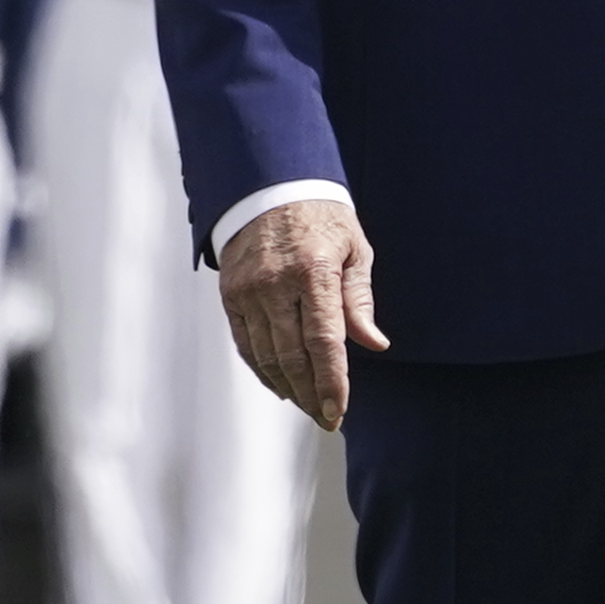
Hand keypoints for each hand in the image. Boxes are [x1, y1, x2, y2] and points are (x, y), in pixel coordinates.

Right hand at [221, 196, 388, 429]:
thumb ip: (360, 300)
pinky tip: (280, 384)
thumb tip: (374, 343)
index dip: (331, 381)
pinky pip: (245, 343)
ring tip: (307, 405)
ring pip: (267, 356)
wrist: (269, 186)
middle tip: (327, 417)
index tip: (339, 410)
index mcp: (313, 271)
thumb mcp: (354, 249)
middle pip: (293, 357)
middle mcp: (276, 284)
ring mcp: (249, 291)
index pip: (324, 341)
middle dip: (311, 395)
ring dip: (288, 388)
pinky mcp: (230, 294)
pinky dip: (263, 370)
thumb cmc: (319, 216)